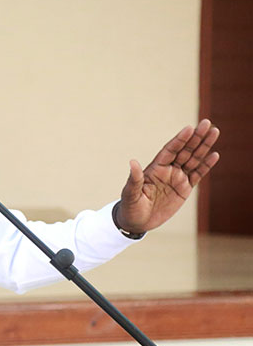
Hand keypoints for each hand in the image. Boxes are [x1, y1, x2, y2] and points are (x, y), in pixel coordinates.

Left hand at [115, 119, 219, 234]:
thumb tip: (132, 162)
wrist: (137, 222)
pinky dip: (206, 165)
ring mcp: (177, 178)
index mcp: (155, 168)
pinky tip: (214, 155)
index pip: (170, 150)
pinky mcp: (184, 189)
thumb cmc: (130, 207)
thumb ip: (135, 179)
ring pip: (194, 159)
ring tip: (215, 132)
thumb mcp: (130, 194)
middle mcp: (167, 170)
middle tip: (207, 123)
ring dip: (204, 146)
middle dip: (196, 137)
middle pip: (185, 150)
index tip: (189, 128)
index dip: (180, 140)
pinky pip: (197, 175)